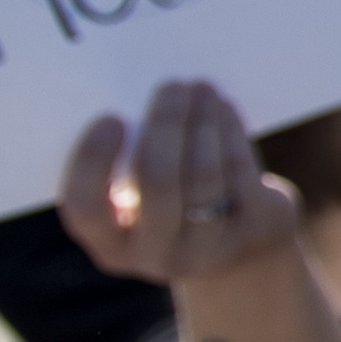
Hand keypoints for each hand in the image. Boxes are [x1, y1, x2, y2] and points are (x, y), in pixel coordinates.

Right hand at [56, 83, 298, 288]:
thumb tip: (137, 98)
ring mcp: (208, 250)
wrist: (240, 251)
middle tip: (170, 85)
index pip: (87, 209)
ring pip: (204, 176)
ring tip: (201, 88)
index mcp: (112, 247)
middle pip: (158, 185)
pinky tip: (223, 108)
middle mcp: (156, 256)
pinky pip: (240, 173)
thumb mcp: (137, 199)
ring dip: (202, 123)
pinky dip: (230, 133)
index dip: (94, 162)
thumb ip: (128, 165)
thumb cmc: (170, 206)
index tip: (111, 117)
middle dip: (166, 126)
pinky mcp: (253, 232)